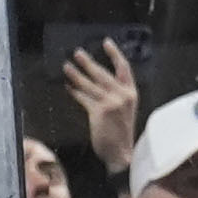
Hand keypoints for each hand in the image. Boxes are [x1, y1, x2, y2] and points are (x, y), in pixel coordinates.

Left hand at [61, 38, 144, 175]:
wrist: (122, 154)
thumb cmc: (121, 134)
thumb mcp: (124, 111)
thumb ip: (115, 96)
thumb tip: (95, 83)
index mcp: (131, 93)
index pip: (124, 68)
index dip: (115, 54)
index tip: (106, 42)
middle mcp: (122, 95)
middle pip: (103, 73)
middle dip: (89, 62)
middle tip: (77, 53)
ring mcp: (111, 103)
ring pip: (91, 84)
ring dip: (77, 74)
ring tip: (66, 66)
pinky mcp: (100, 112)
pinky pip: (84, 98)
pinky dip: (75, 92)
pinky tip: (68, 86)